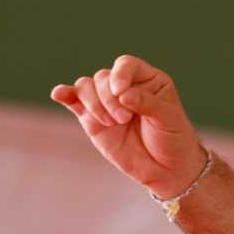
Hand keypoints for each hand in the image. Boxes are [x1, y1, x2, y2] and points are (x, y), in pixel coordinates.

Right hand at [50, 55, 207, 198]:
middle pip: (102, 77)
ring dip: (94, 104)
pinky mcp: (91, 119)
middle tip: (124, 119)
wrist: (166, 169)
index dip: (119, 75)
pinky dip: (64, 94)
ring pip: (86, 87)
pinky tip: (59, 94)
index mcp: (148, 80)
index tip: (122, 93)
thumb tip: (122, 93)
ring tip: (112, 123)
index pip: (126, 64)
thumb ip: (147, 103)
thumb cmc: (173, 139)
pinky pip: (73, 101)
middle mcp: (124, 87)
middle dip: (109, 98)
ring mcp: (106, 103)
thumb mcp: (168, 119)